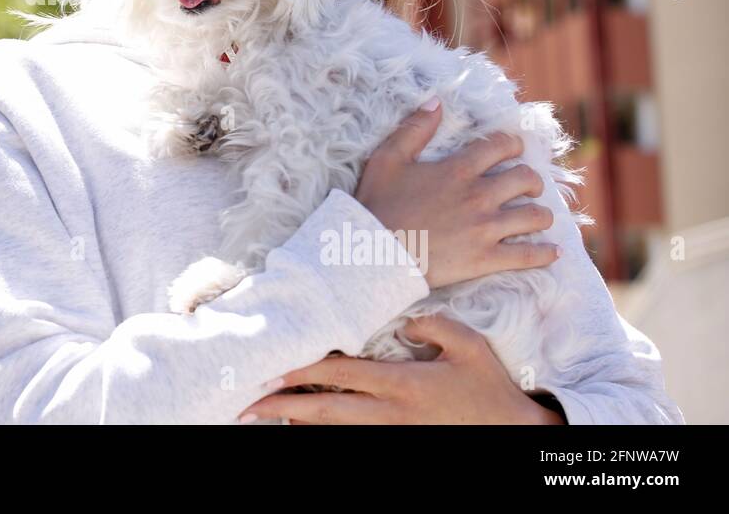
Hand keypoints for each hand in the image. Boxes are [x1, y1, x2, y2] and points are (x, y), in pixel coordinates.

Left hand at [240, 315, 566, 424]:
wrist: (518, 434)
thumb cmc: (490, 388)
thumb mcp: (469, 345)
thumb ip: (433, 325)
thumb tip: (403, 321)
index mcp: (402, 383)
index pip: (339, 372)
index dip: (302, 367)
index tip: (271, 364)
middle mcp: (391, 413)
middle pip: (324, 410)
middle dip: (283, 404)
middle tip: (247, 403)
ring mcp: (393, 434)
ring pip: (334, 430)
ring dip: (298, 422)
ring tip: (264, 415)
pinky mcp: (400, 444)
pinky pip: (354, 440)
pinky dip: (327, 434)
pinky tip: (304, 427)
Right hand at [354, 98, 558, 288]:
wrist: (373, 252)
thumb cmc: (378, 204)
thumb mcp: (388, 158)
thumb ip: (414, 128)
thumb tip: (437, 101)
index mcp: (458, 169)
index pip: (501, 146)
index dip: (513, 144)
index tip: (514, 149)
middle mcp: (479, 195)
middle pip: (527, 179)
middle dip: (532, 180)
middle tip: (528, 186)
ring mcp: (485, 229)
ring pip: (534, 216)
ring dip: (541, 214)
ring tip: (538, 216)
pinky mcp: (486, 258)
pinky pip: (528, 255)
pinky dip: (545, 253)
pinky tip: (552, 251)